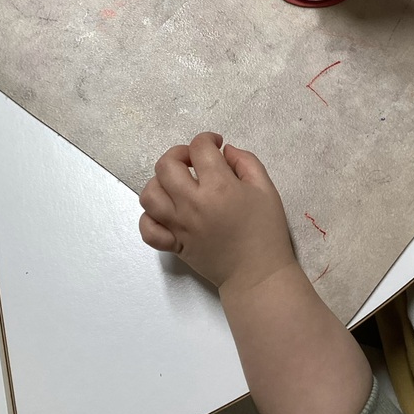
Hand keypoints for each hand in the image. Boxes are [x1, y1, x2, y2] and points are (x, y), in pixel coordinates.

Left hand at [139, 132, 295, 291]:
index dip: (207, 139)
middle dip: (179, 154)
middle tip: (194, 161)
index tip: (216, 145)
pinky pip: (147, 228)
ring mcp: (179, 225)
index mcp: (219, 186)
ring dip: (160, 182)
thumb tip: (224, 151)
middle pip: (166, 165)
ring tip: (178, 185)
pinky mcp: (173, 245)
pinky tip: (168, 212)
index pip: (199, 148)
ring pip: (150, 194)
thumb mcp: (266, 188)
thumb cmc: (266, 231)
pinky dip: (150, 217)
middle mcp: (193, 203)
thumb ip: (246, 161)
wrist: (258, 274)